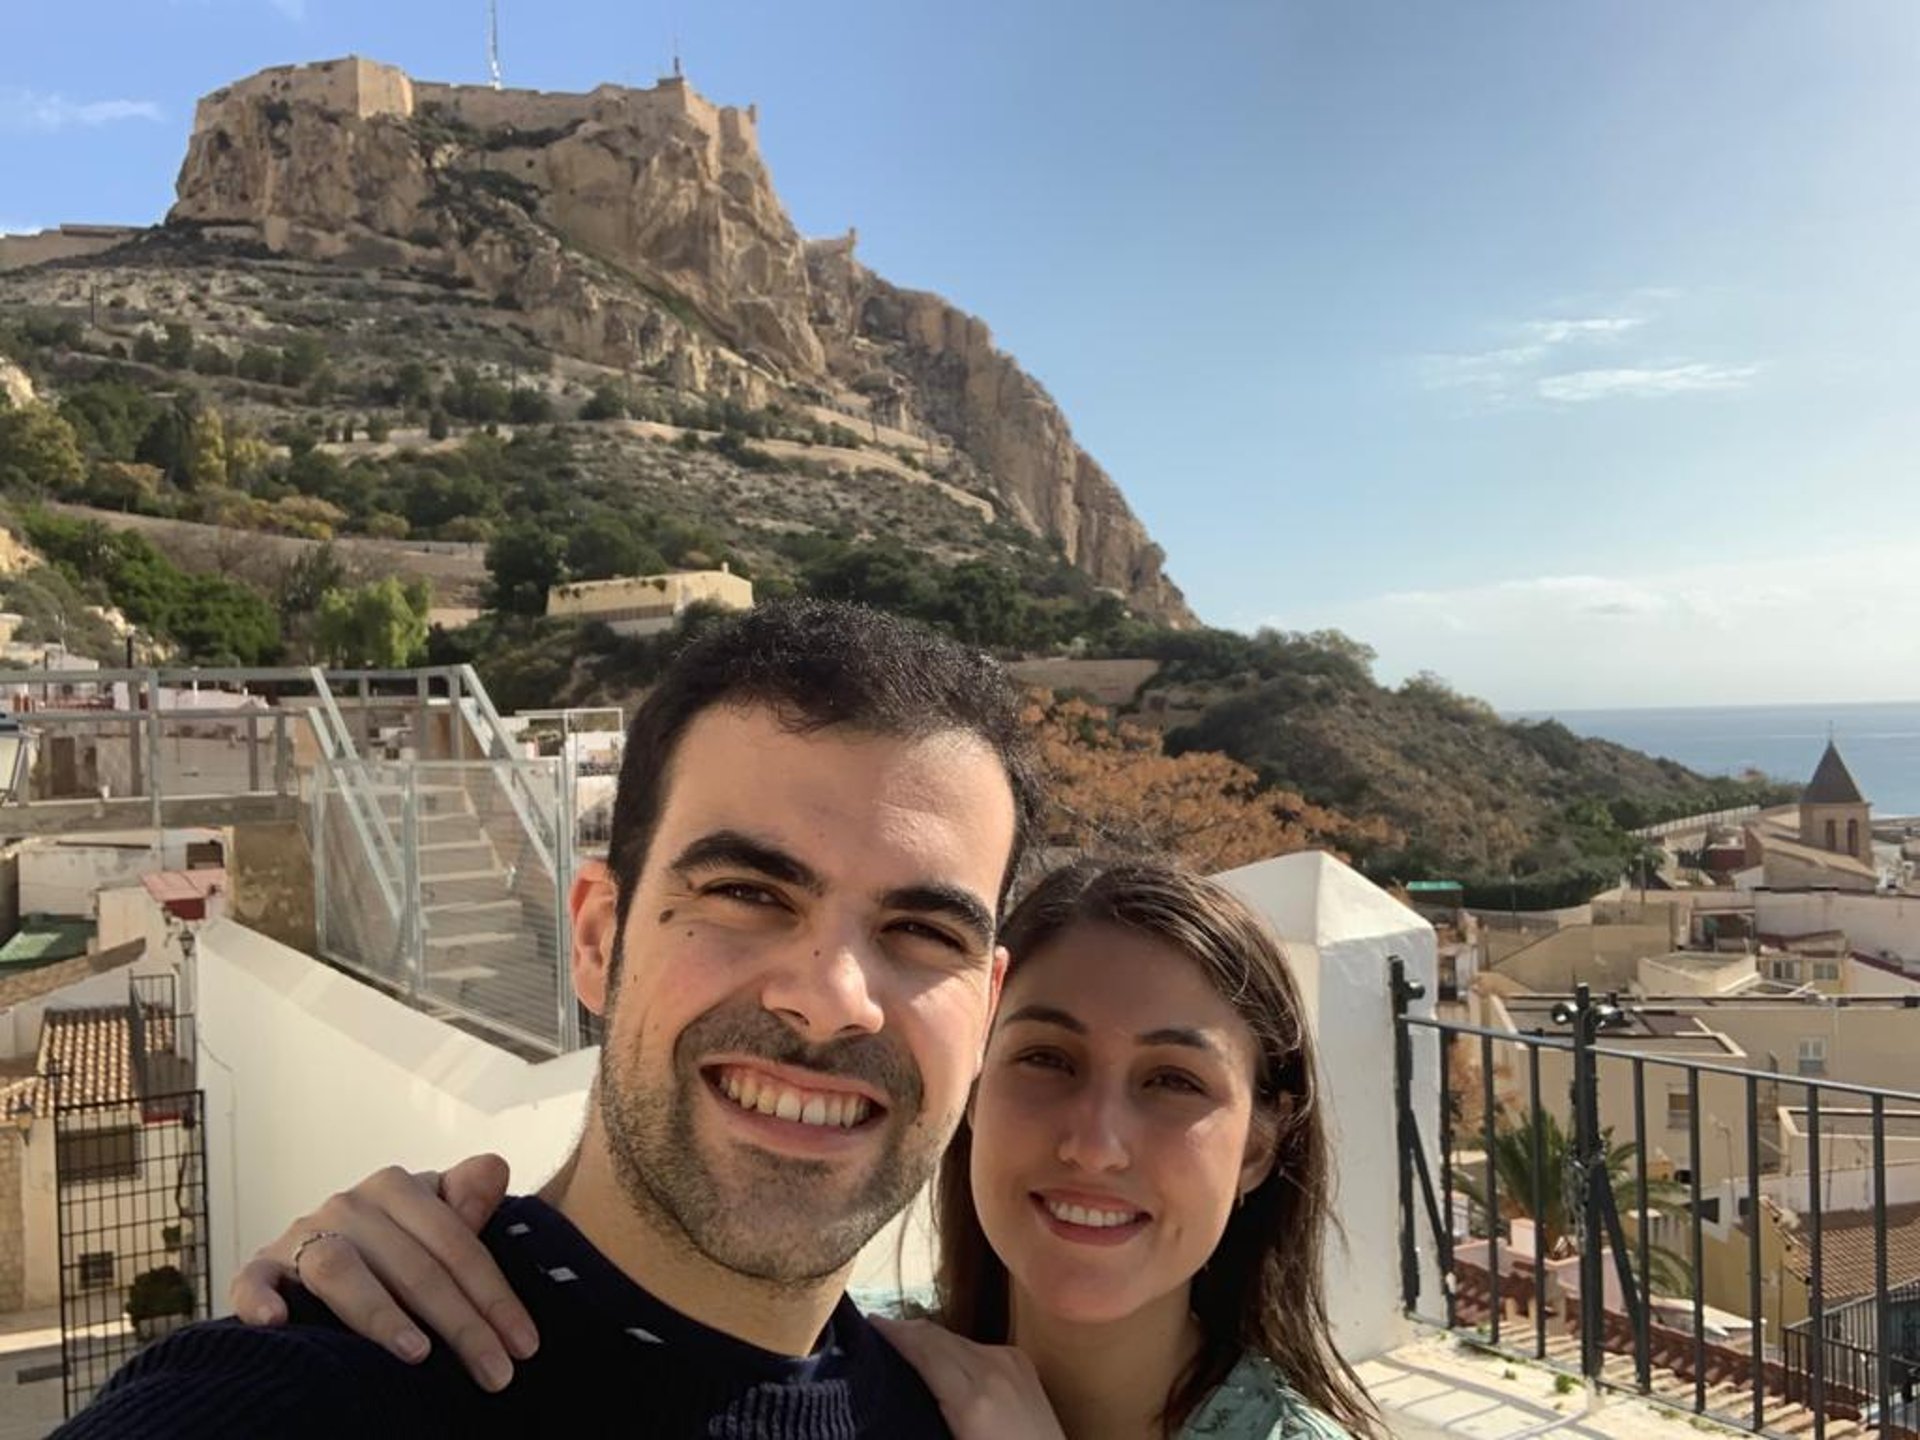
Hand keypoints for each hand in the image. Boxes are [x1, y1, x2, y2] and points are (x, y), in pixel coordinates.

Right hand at [228, 1153, 536, 1390]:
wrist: (317, 1253)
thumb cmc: (393, 1243)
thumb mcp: (433, 1218)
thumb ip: (465, 1199)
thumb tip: (493, 1171)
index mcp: (398, 1187)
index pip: (457, 1243)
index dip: (494, 1295)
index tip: (524, 1344)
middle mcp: (349, 1204)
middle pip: (413, 1265)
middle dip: (460, 1323)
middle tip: (494, 1372)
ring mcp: (301, 1235)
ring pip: (341, 1269)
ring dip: (379, 1313)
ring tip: (417, 1354)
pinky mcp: (259, 1267)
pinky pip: (253, 1280)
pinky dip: (260, 1300)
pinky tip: (277, 1324)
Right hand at [869, 1315, 1066, 1439]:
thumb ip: (922, 1414)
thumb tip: (892, 1399)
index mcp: (972, 1399)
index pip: (923, 1346)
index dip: (891, 1332)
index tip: (863, 1325)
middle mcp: (992, 1368)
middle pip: (936, 1335)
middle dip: (903, 1331)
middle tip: (871, 1336)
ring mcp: (1012, 1361)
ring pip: (956, 1336)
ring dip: (926, 1338)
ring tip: (899, 1346)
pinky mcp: (1023, 1362)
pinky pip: (977, 1344)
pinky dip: (952, 1346)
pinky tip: (939, 1358)